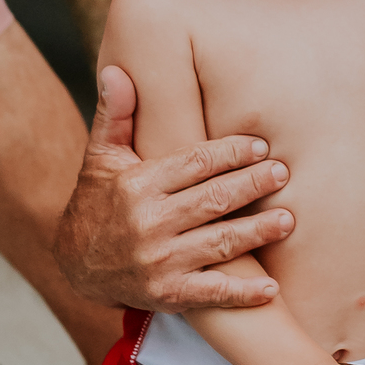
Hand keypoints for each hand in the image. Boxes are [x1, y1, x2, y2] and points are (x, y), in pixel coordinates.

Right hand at [55, 65, 296, 310]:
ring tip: (288, 219)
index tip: (260, 146)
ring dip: (257, 232)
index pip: (193, 163)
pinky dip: (243, 294)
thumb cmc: (99, 202)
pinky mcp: (168, 294)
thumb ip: (116, 115)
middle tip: (284, 173)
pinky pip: (212, 294)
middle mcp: (149, 223)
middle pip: (212, 200)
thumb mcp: (101, 157)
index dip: (230, 153)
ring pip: (219, 243)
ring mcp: (159, 262)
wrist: (76, 265)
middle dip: (252, 185)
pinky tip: (271, 287)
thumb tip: (118, 70)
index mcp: (137, 185)